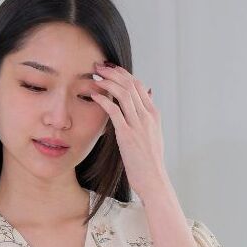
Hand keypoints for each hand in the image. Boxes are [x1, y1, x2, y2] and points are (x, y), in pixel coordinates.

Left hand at [90, 61, 168, 200]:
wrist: (153, 180)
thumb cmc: (150, 162)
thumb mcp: (153, 135)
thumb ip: (148, 117)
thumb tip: (147, 97)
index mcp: (153, 114)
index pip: (138, 85)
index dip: (123, 73)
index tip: (110, 69)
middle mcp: (147, 116)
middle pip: (130, 84)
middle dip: (113, 72)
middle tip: (98, 66)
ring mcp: (138, 125)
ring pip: (123, 93)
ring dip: (107, 81)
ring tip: (94, 76)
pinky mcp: (127, 135)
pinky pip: (114, 111)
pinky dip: (103, 99)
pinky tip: (93, 94)